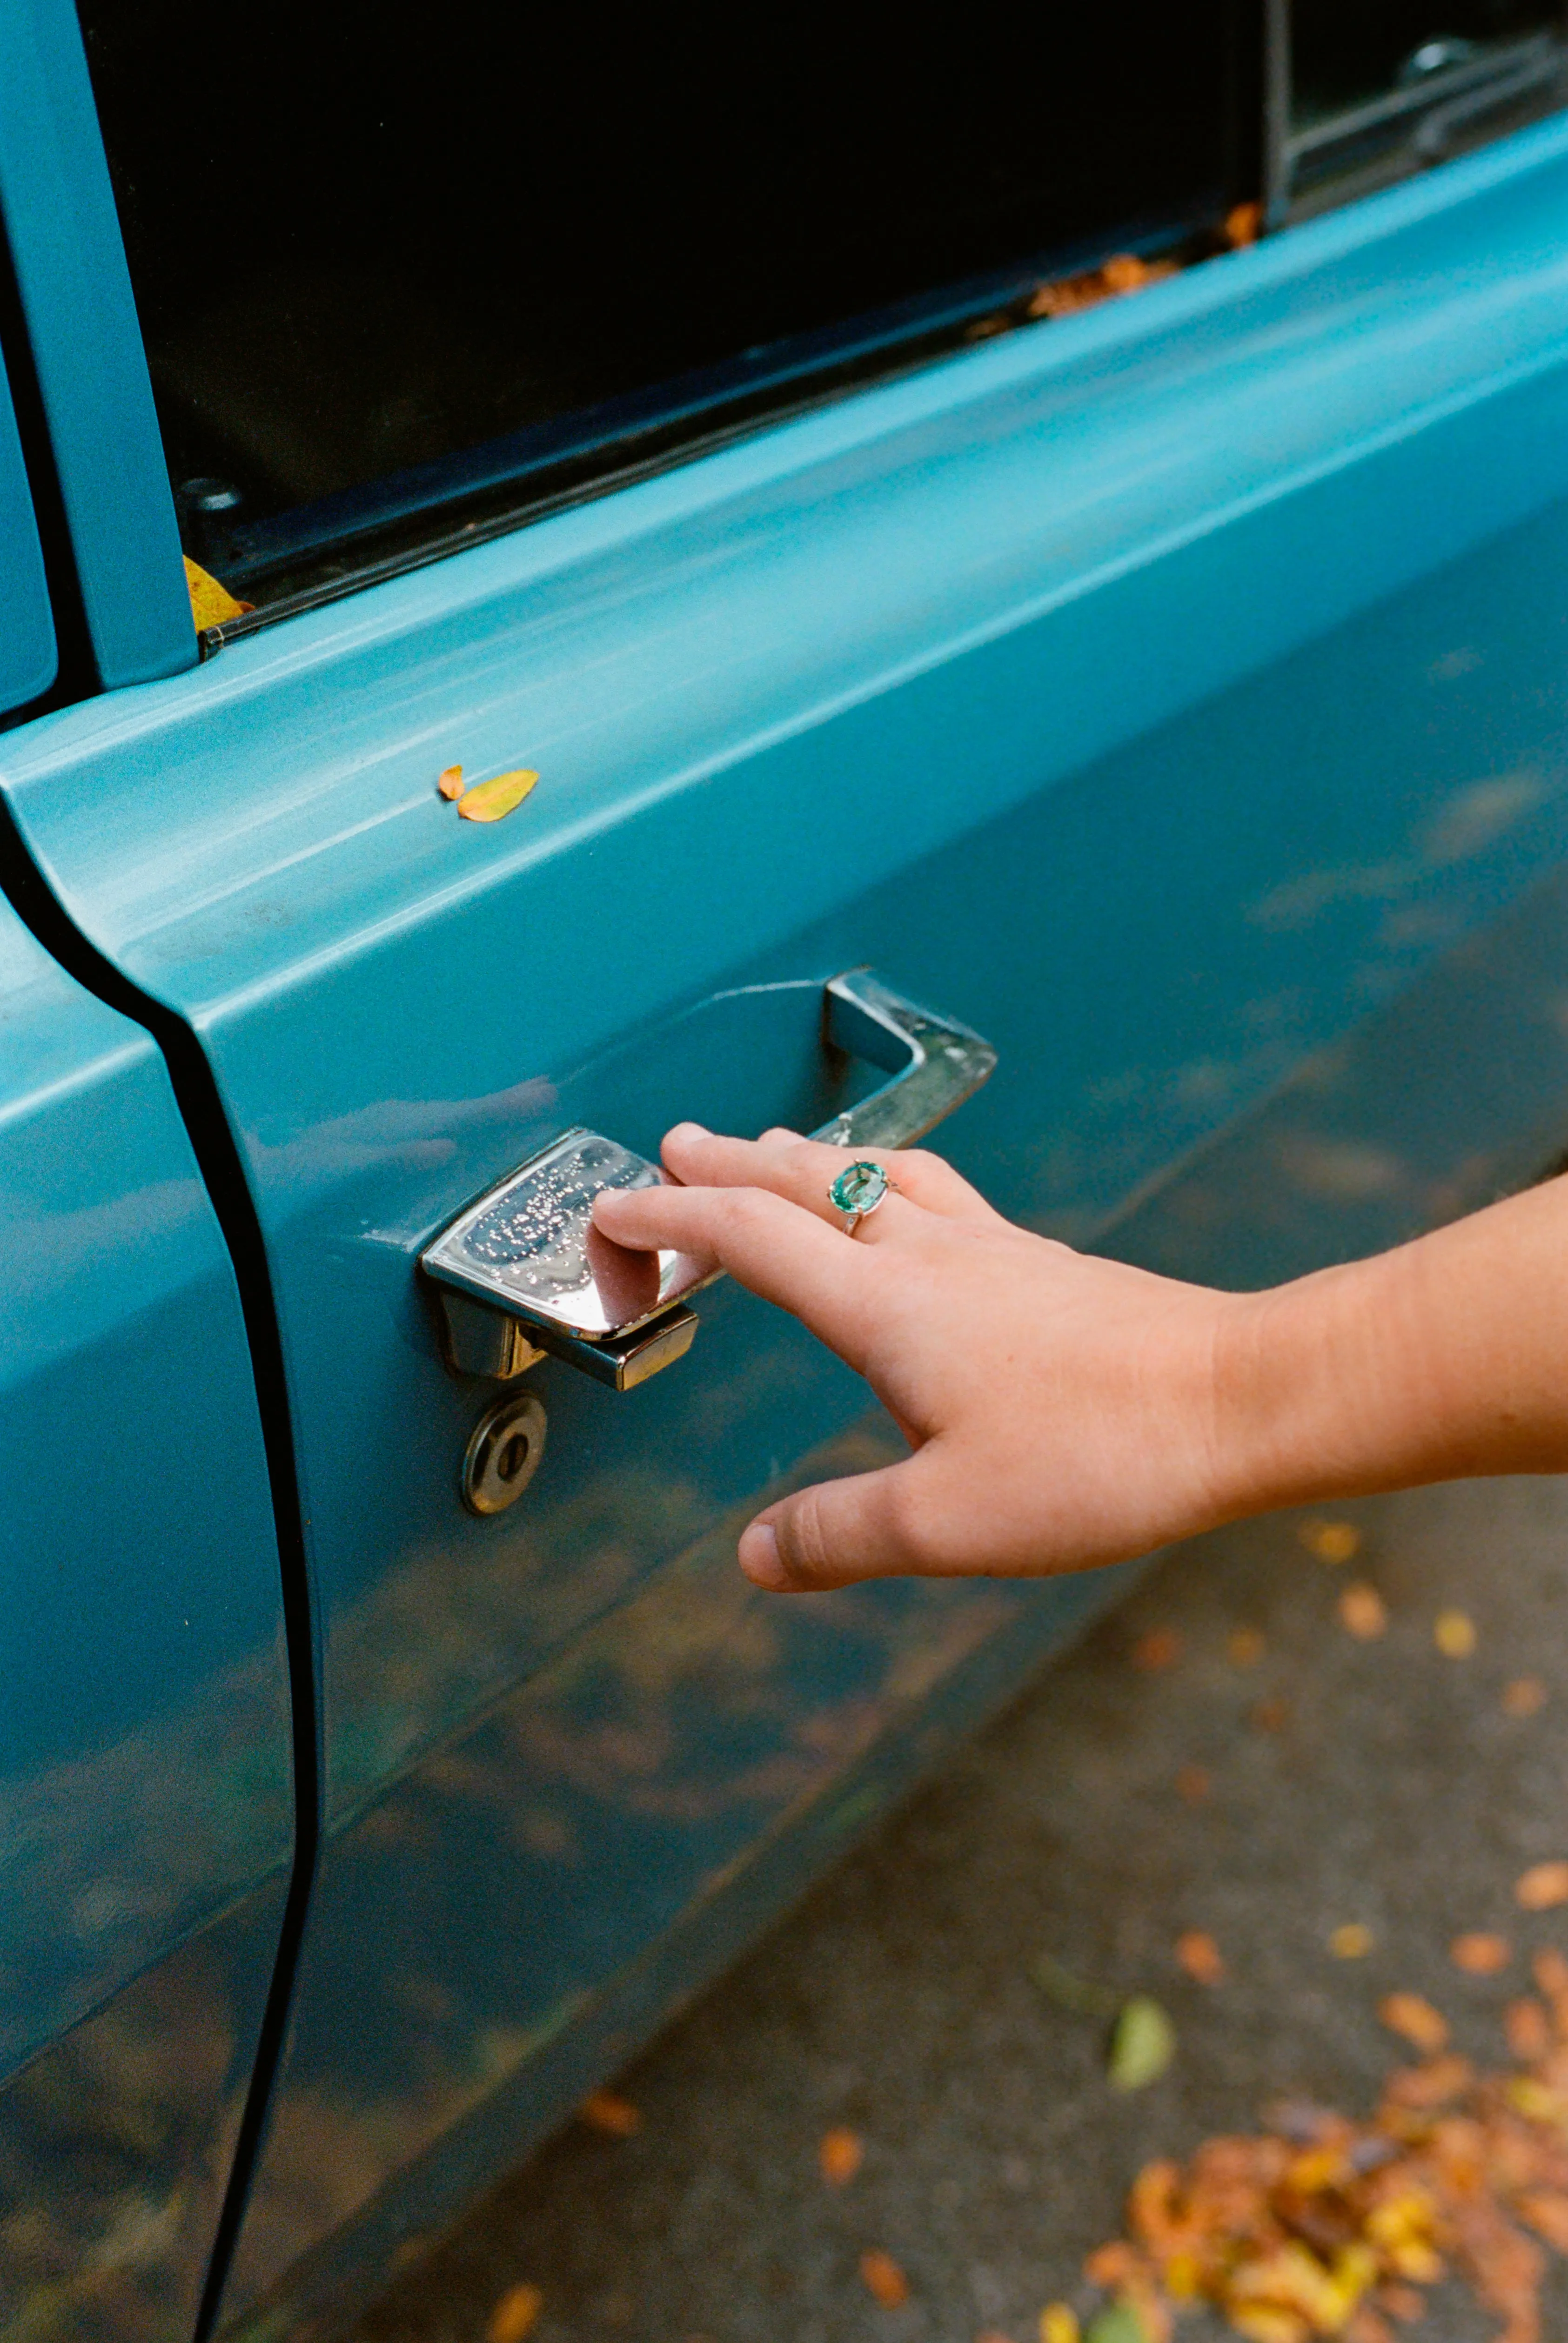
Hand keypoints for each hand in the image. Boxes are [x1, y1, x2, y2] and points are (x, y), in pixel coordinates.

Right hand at [592, 1125, 1243, 1591]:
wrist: (1241, 1398)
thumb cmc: (1102, 1457)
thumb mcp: (950, 1523)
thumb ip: (839, 1534)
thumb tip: (754, 1557)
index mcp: (886, 1308)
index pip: (747, 1237)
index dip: (666, 1216)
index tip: (610, 1208)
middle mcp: (932, 1258)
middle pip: (804, 1183)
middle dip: (726, 1164)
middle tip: (675, 1147)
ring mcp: (994, 1251)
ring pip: (874, 1176)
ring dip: (807, 1159)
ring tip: (773, 1149)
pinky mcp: (1044, 1264)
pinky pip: (940, 1193)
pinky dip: (887, 1179)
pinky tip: (909, 1200)